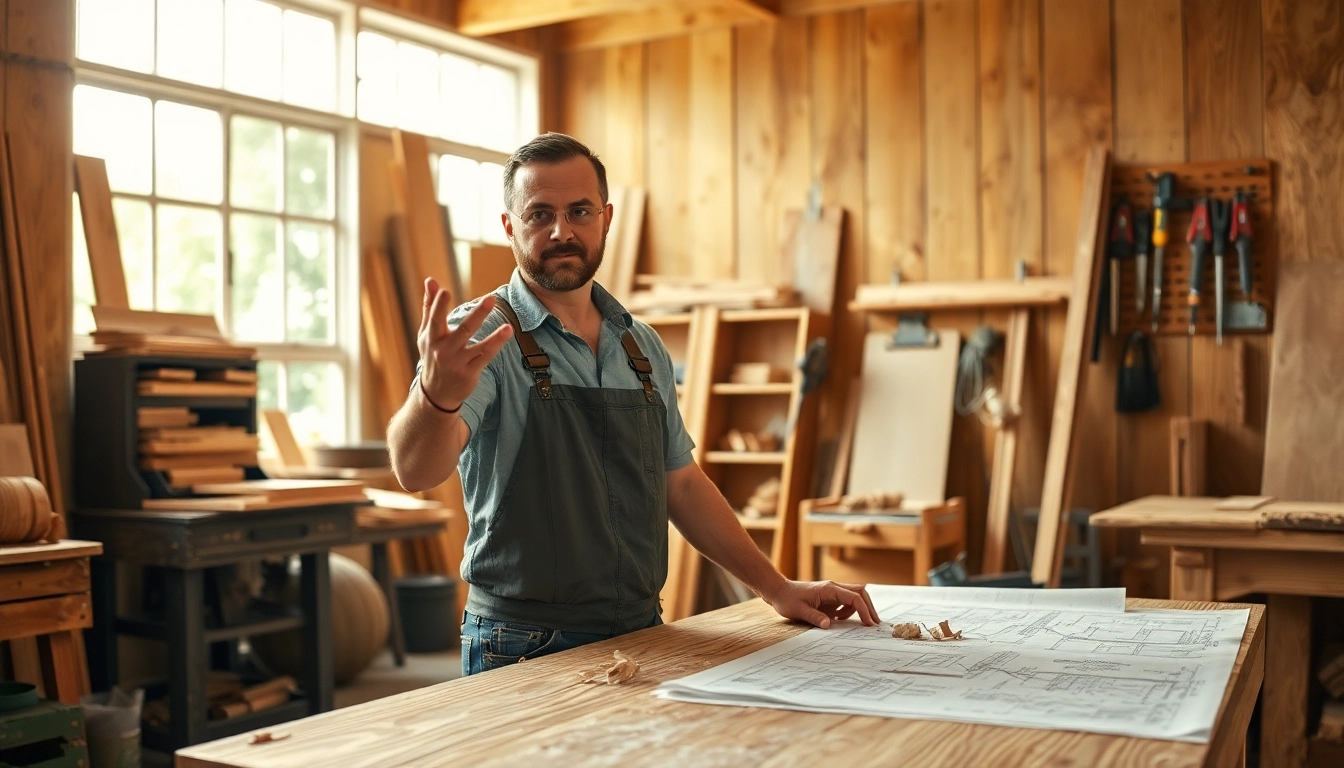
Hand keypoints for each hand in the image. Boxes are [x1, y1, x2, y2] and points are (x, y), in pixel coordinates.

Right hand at [416, 277, 512, 412]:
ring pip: (478, 346)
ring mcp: (458, 362)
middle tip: (490, 299)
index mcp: (432, 338)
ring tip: (508, 324)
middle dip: (477, 315)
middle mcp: (444, 350)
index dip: (438, 305)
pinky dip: (497, 344)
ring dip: (494, 336)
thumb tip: (430, 280)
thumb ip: (429, 307)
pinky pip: (486, 356)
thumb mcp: (426, 334)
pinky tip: (507, 331)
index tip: (444, 290)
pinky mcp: (469, 372)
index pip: (435, 319)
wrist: (435, 393)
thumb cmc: (432, 356)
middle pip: (462, 330)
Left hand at [763, 580, 879, 628]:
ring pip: (854, 596)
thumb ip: (814, 617)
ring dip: (861, 609)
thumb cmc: (787, 600)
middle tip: (875, 623)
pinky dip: (849, 610)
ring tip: (863, 624)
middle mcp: (833, 588)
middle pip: (859, 593)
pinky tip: (842, 620)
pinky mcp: (829, 597)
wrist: (778, 591)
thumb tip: (828, 625)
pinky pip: (845, 601)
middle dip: (869, 607)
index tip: (869, 623)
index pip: (854, 597)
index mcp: (829, 589)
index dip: (864, 610)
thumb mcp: (799, 611)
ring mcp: (832, 592)